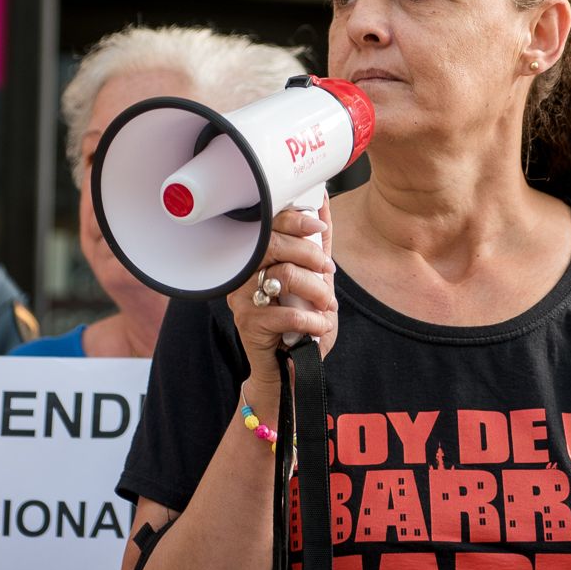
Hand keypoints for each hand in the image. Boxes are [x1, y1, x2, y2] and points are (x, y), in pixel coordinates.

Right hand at [228, 205, 337, 386]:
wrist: (288, 367)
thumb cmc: (298, 321)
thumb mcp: (313, 278)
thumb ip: (316, 244)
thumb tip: (322, 202)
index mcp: (254, 257)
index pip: (266, 224)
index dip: (294, 219)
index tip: (317, 226)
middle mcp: (242, 273)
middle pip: (274, 244)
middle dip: (311, 255)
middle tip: (328, 274)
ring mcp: (242, 298)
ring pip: (285, 275)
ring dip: (317, 291)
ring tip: (326, 306)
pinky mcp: (249, 324)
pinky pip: (288, 314)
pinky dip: (314, 320)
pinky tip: (320, 326)